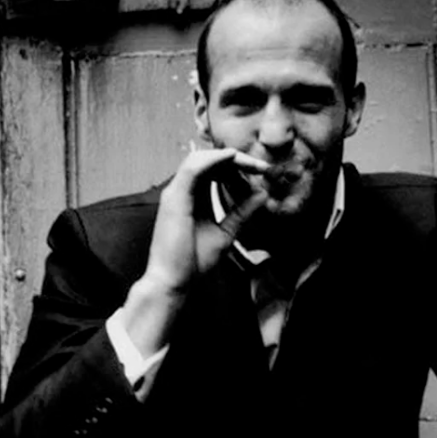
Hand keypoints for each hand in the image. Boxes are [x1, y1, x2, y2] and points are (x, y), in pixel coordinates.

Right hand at [121, 148, 268, 354]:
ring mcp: (176, 192)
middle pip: (208, 161)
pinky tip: (233, 157)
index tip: (262, 173)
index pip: (214, 171)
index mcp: (193, 198)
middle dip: (237, 160)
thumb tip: (261, 195)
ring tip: (252, 163)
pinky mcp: (174, 197)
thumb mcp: (226, 233)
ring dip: (227, 157)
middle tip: (262, 167)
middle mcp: (182, 192)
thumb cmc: (193, 261)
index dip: (238, 167)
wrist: (174, 280)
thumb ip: (241, 213)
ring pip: (199, 158)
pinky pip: (193, 168)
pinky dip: (213, 159)